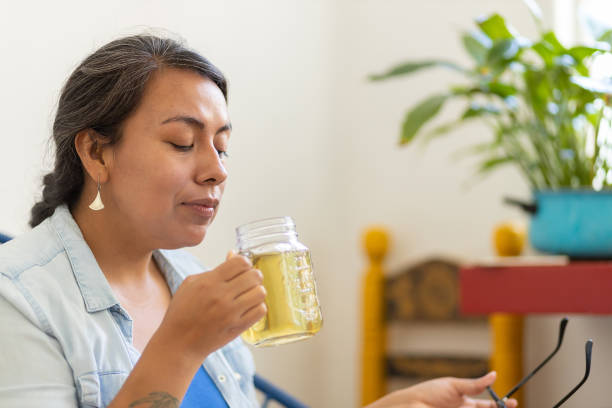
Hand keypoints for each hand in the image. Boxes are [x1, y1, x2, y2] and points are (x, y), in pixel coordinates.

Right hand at [155, 251, 265, 358]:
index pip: (241, 262)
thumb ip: (215, 269)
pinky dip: (257, 307)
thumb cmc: (182, 312)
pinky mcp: (238, 327)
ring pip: (260, 292)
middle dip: (253, 276)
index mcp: (209, 282)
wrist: (178, 343)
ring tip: (247, 295)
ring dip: (256, 292)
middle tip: (246, 282)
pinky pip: (260, 310)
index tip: (240, 269)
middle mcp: (222, 296)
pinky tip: (247, 308)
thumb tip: (233, 254)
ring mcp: (231, 313)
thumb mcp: (191, 284)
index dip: (244, 262)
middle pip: (254, 275)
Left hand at [365, 372, 517, 407]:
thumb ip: (474, 385)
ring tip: (500, 407)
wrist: (411, 404)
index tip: (513, 403)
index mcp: (466, 401)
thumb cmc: (429, 393)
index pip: (488, 405)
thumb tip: (494, 375)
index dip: (501, 405)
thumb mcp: (454, 387)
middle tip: (508, 407)